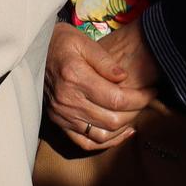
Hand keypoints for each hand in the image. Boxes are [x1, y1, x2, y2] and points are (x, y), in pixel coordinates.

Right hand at [43, 20, 154, 152]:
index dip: (140, 98)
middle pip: (112, 120)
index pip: (116, 99)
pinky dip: (106, 142)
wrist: (33, 50)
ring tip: (135, 113)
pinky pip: (86, 143)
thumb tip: (124, 78)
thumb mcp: (83, 42)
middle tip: (146, 100)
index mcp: (75, 77)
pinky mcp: (59, 122)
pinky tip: (121, 132)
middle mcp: (67, 100)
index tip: (151, 91)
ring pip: (101, 135)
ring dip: (123, 128)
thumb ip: (105, 60)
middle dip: (136, 112)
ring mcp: (62, 114)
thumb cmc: (61, 43)